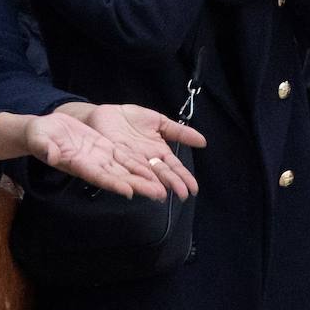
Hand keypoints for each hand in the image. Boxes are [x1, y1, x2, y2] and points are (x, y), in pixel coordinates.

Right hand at [0, 106, 203, 200]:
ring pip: (126, 169)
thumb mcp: (39, 139)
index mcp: (77, 165)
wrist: (44, 130)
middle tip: (159, 195)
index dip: (114, 183)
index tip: (130, 192)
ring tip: (164, 187)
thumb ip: (45, 147)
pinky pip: (125, 157)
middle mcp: (93, 165)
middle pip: (119, 177)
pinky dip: (139, 163)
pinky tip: (154, 169)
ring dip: (145, 178)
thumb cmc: (38, 136)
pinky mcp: (105, 148)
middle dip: (139, 186)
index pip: (98, 176)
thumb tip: (50, 155)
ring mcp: (101, 158)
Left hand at [72, 103, 205, 198]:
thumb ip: (179, 132)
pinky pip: (123, 170)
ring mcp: (131, 162)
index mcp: (158, 152)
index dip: (183, 177)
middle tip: (183, 195)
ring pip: (144, 176)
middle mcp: (146, 161)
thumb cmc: (132, 119)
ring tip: (162, 195)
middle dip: (172, 184)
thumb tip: (203, 142)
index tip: (193, 189)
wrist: (107, 114)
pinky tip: (135, 188)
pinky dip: (129, 180)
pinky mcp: (114, 160)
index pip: (174, 167)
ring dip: (152, 186)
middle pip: (162, 174)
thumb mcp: (160, 122)